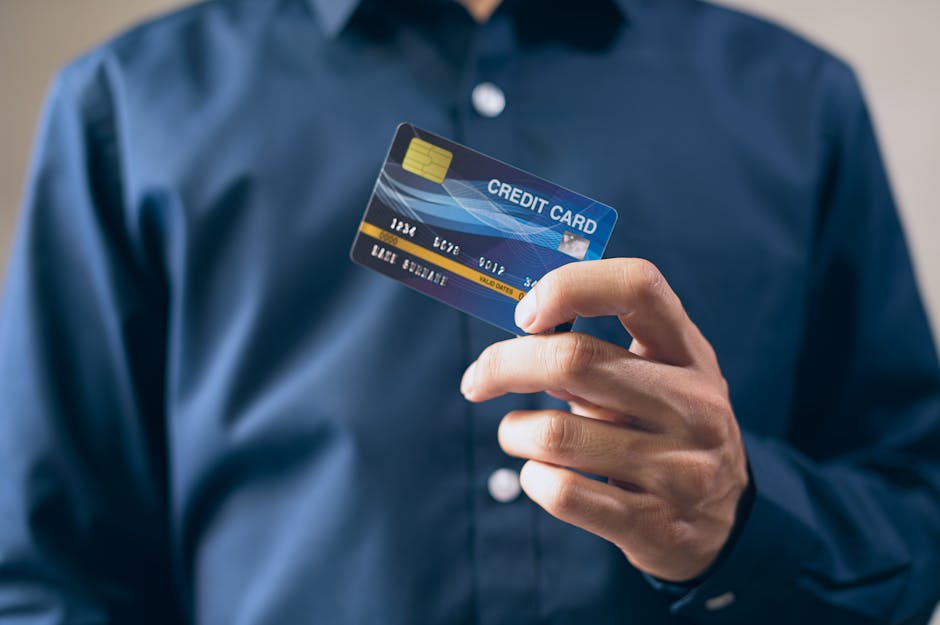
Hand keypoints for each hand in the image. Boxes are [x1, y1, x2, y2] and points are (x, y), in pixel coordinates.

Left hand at [460, 259, 748, 581]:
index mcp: (690, 354)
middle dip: (505, 365)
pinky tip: (540, 474)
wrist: (726, 524)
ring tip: (517, 433)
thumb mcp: (662, 379)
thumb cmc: (671, 430)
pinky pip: (562, 494)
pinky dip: (532, 478)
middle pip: (575, 360)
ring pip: (555, 434)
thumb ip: (602, 354)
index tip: (525, 314)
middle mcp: (692, 406)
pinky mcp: (653, 526)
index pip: (637, 286)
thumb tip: (519, 345)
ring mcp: (679, 469)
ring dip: (514, 431)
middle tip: (479, 379)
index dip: (569, 287)